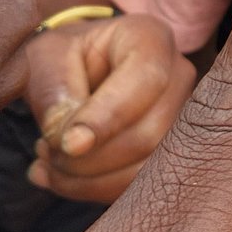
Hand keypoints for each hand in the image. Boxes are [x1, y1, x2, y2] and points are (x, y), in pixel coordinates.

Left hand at [25, 13, 196, 201]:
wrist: (82, 68)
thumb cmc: (67, 56)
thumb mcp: (47, 56)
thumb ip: (55, 89)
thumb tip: (72, 142)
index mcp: (151, 39)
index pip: (144, 81)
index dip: (105, 119)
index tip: (66, 144)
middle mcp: (180, 77)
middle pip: (150, 134)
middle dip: (90, 158)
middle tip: (45, 151)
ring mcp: (185, 119)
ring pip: (149, 170)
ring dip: (89, 181)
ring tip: (49, 165)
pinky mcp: (174, 154)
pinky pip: (142, 186)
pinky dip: (95, 191)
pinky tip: (62, 179)